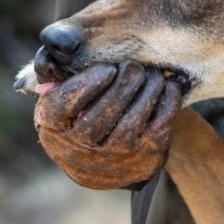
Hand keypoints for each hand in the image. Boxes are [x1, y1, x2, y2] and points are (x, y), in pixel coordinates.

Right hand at [34, 59, 181, 189]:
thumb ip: (58, 81)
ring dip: (147, 91)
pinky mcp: (143, 158)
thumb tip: (55, 59)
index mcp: (54, 127)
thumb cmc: (80, 118)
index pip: (65, 104)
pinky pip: (158, 128)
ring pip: (131, 121)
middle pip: (102, 112)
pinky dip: (168, 104)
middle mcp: (80, 147)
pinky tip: (170, 87)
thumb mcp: (62, 103)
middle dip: (123, 83)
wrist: (104, 165)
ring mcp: (113, 156)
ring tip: (153, 74)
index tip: (107, 68)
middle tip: (133, 66)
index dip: (89, 83)